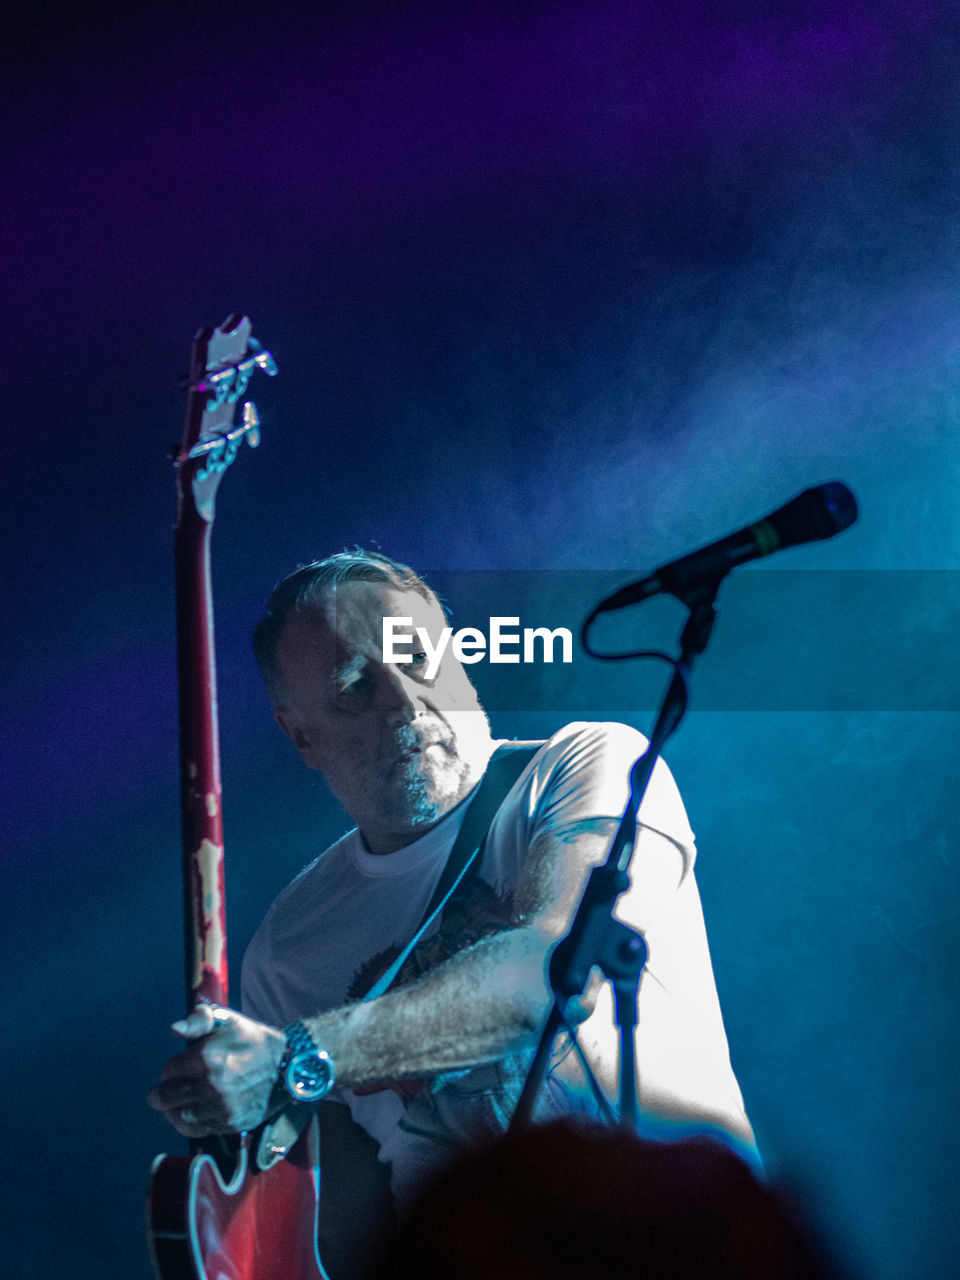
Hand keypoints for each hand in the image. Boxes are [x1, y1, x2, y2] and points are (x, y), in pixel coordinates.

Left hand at [148, 1002, 286, 1136]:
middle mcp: (212, 1086)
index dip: (170, 1068)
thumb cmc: (252, 1040)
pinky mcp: (230, 1123)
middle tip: (162, 1092)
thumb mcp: (228, 1020)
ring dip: (173, 1109)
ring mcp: (221, 1108)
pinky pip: (196, 1129)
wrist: (285, 1065)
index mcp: (207, 1058)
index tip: (179, 1066)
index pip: (167, 1071)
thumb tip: (174, 1029)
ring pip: (177, 1116)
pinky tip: (194, 1111)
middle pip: (165, 1097)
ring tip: (179, 1102)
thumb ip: (198, 1021)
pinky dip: (189, 1122)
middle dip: (160, 1093)